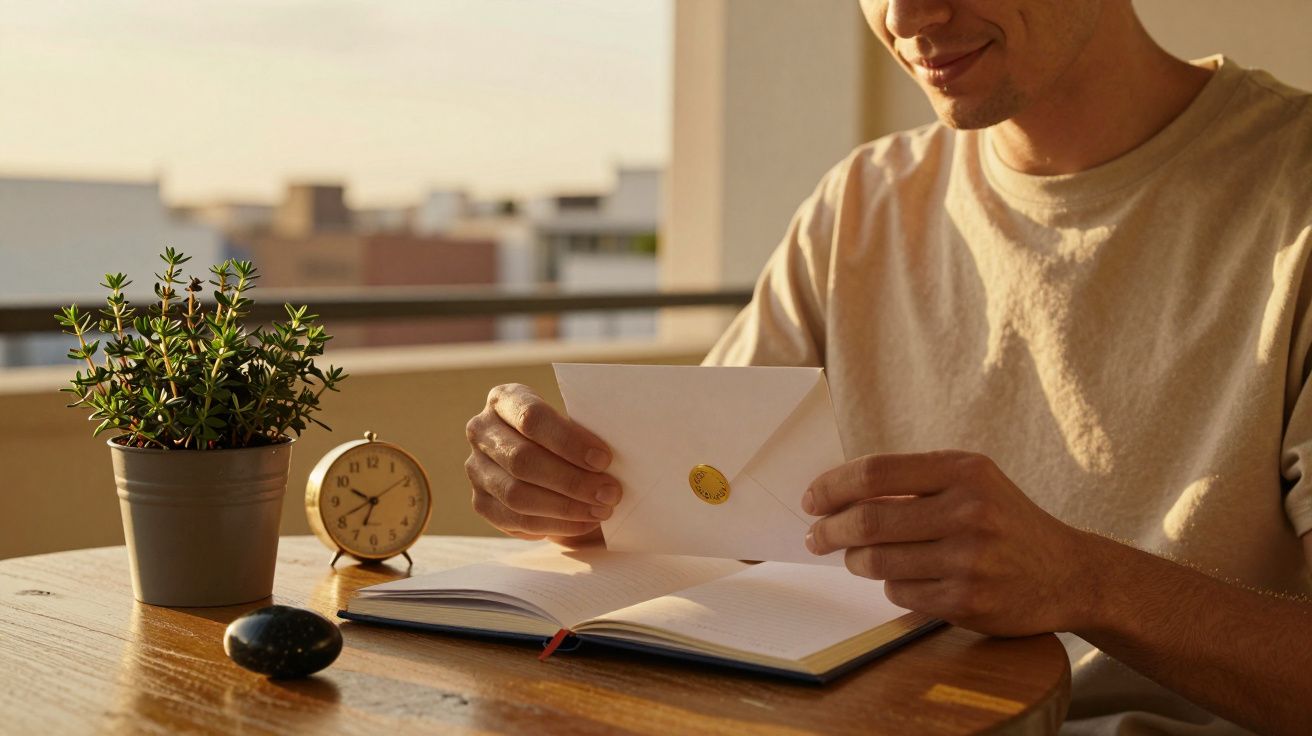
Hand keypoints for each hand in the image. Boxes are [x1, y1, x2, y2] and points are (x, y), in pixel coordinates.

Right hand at [465, 383, 620, 542]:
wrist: (545, 463)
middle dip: (572, 481)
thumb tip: (609, 463)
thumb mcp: (572, 424)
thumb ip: (584, 435)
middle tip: (609, 492)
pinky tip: (583, 522)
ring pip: (517, 494)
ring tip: (601, 510)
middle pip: (522, 459)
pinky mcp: (480, 502)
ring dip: (566, 507)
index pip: (531, 418)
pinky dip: (555, 524)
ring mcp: (476, 468)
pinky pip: (515, 520)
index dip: (569, 441)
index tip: (604, 459)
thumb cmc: (566, 438)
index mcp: (504, 399)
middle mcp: (481, 431)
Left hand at [802, 451, 1091, 636]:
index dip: (832, 486)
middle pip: (869, 520)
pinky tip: (903, 578)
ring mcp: (969, 559)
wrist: (1069, 573)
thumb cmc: (1005, 521)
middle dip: (830, 530)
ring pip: (878, 561)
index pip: (876, 473)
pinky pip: (900, 593)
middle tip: (817, 537)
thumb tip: (837, 494)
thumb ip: (913, 483)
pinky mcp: (967, 600)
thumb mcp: (971, 483)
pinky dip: (891, 585)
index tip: (812, 500)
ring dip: (856, 560)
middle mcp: (969, 511)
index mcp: (964, 471)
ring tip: (857, 557)